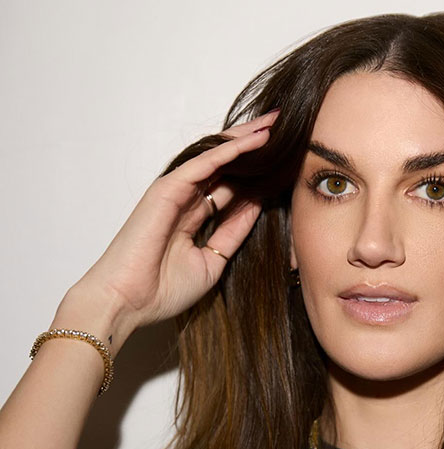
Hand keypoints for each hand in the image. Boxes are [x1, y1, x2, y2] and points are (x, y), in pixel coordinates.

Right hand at [70, 109, 280, 327]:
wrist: (129, 301)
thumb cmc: (162, 290)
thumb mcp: (212, 262)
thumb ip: (232, 235)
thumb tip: (255, 207)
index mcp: (193, 218)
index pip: (230, 188)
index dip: (256, 174)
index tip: (285, 163)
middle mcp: (185, 200)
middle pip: (225, 165)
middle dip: (254, 146)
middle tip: (283, 128)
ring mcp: (175, 192)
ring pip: (217, 157)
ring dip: (245, 139)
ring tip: (275, 123)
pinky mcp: (168, 188)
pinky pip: (204, 163)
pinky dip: (230, 150)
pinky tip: (254, 140)